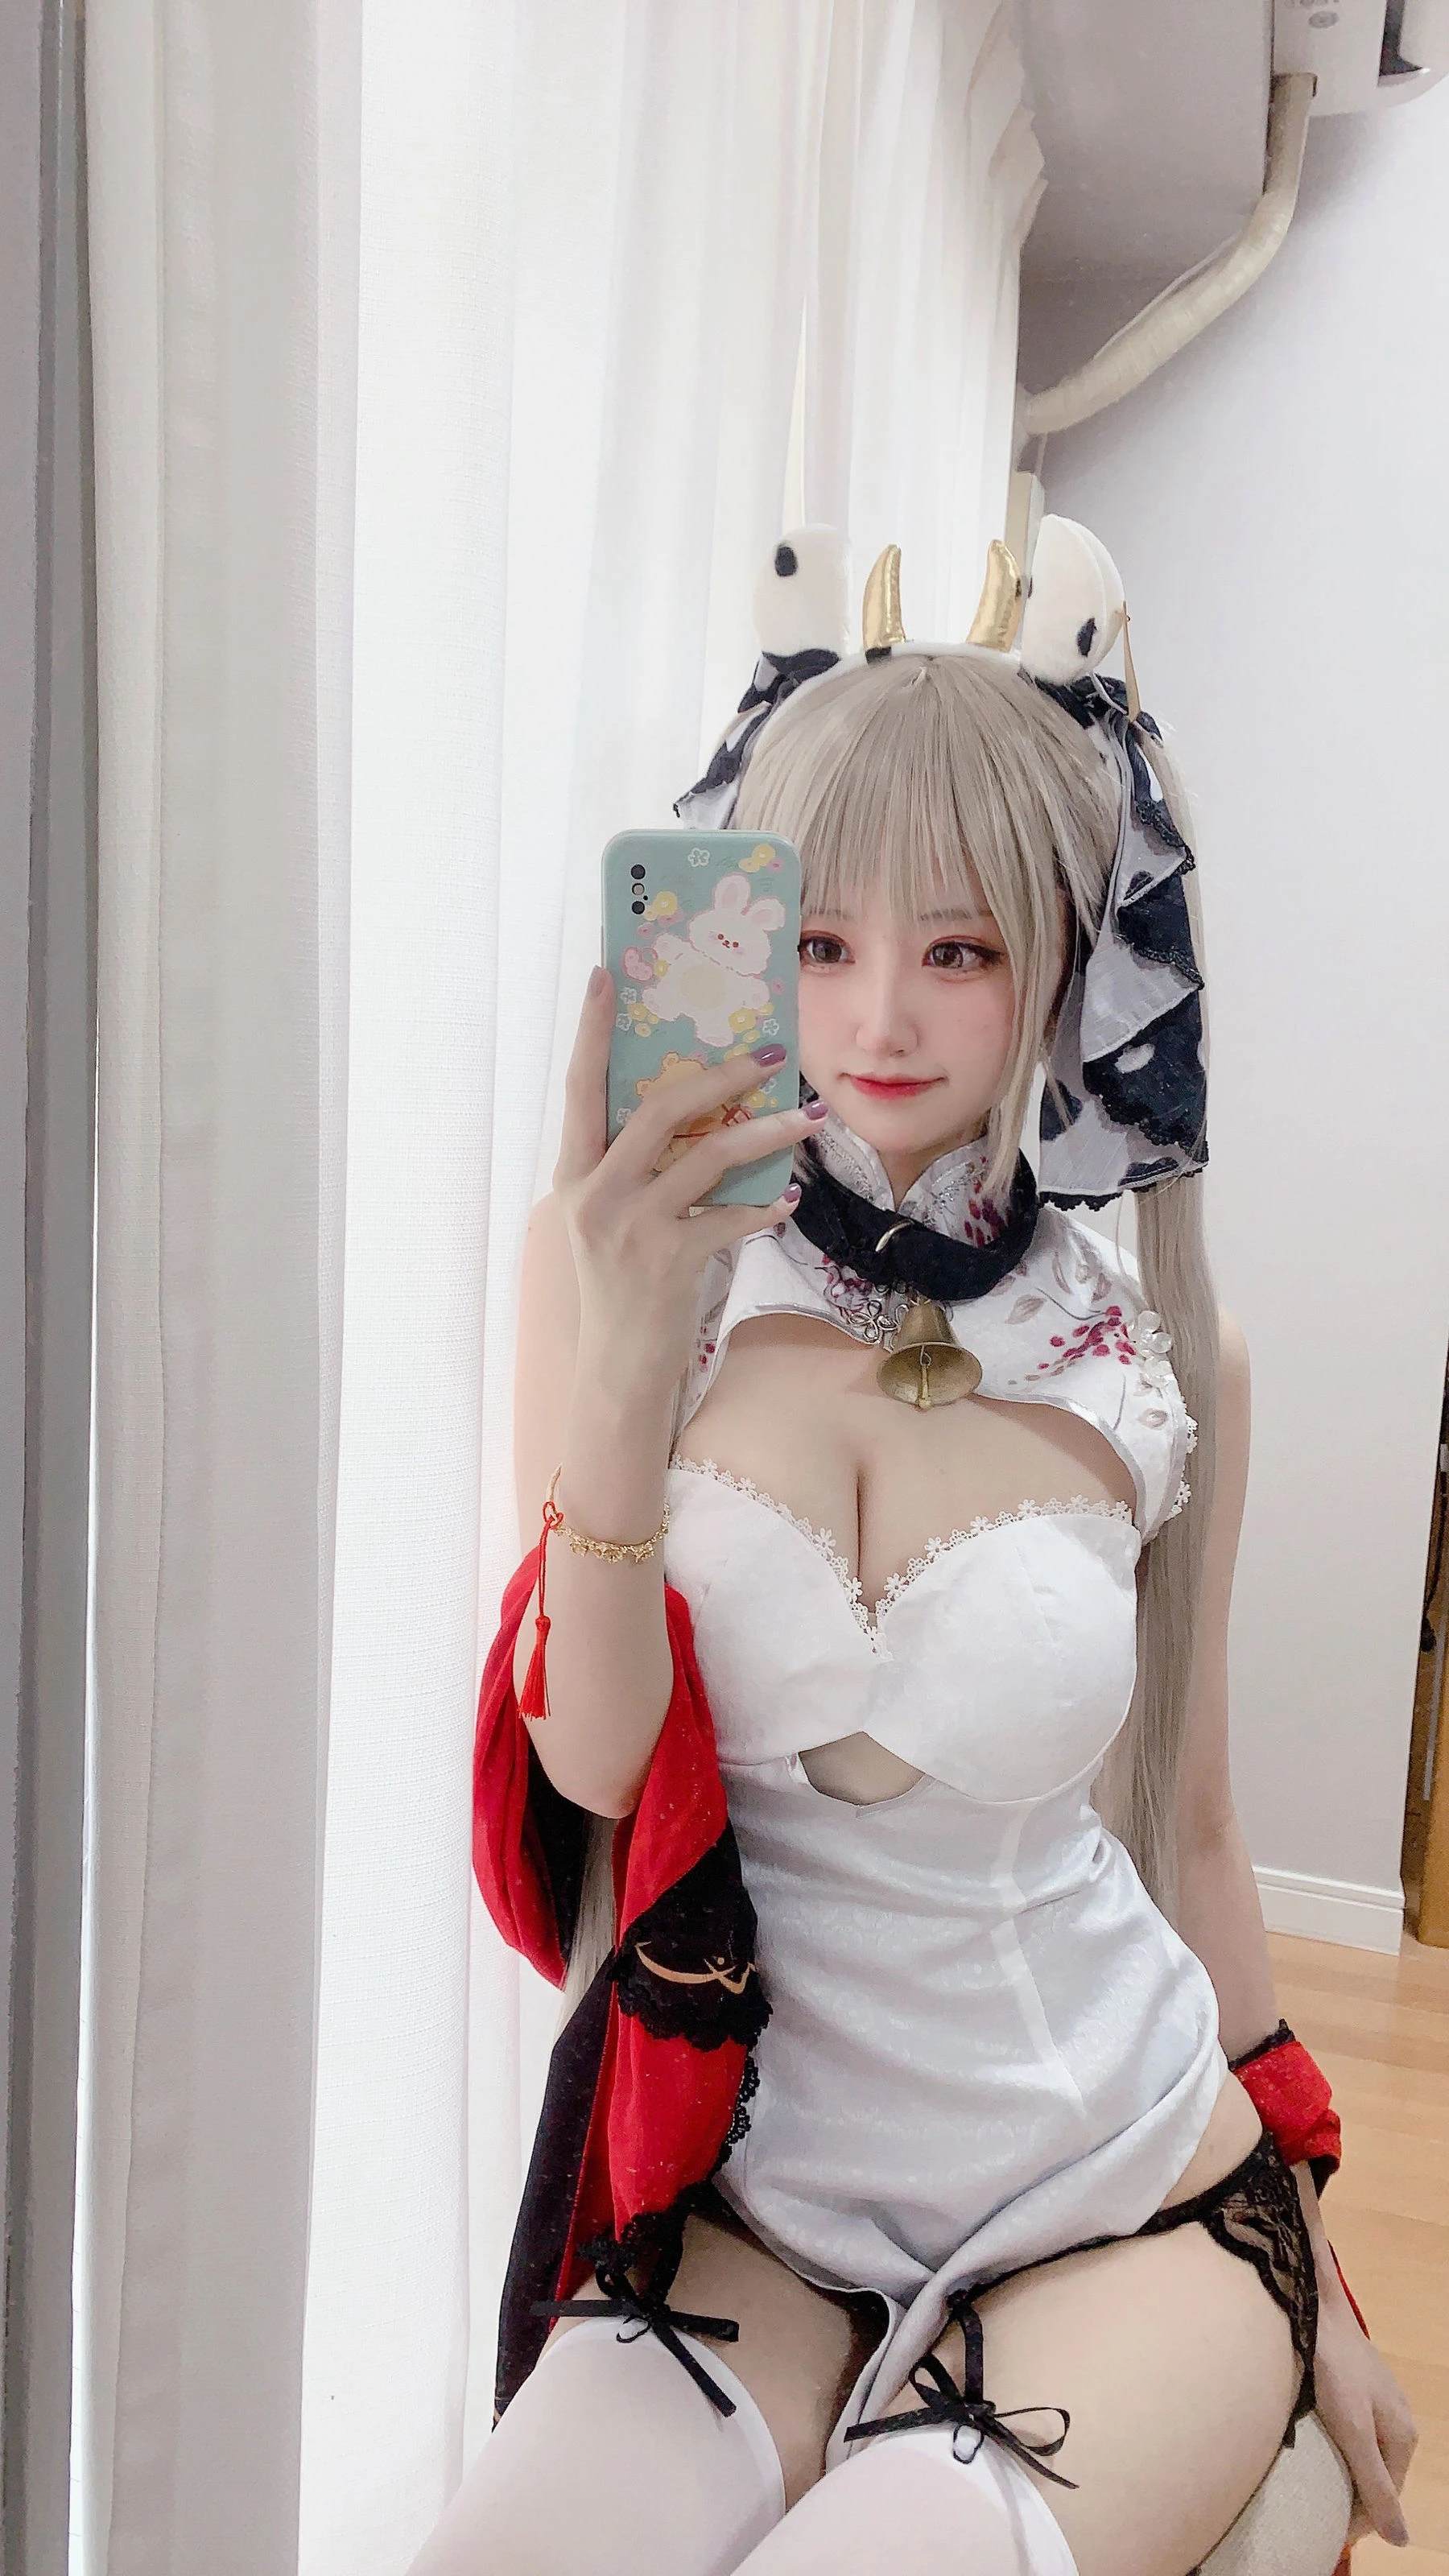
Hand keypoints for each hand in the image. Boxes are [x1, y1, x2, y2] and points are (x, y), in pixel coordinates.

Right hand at [554, 966, 819, 1399]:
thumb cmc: (623, 1286)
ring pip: (709, 1157)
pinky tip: (790, 1197)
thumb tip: (701, 1111)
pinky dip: (766, 1205)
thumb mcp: (610, 1219)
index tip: (606, 974)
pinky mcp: (670, 1262)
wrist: (618, 1368)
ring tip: (809, 1116)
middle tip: (771, 1054)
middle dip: (721, 1075)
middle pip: (659, 1110)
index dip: (591, 1031)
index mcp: (574, 1175)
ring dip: (767, 1132)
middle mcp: (595, 1194)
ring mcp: (632, 1228)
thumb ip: (637, 1168)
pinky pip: (731, 1217)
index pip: (579, 1087)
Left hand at [1311, 2268, 1416, 2546]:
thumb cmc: (1331, 2365)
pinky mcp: (1357, 2384)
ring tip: (1309, 2481)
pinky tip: (1312, 2442)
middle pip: (1377, 2475)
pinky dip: (1335, 2444)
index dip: (1358, 2517)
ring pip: (1363, 2452)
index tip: (1326, 2528)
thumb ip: (1375, 2483)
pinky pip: (1352, 2429)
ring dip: (1341, 2470)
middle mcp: (1398, 2418)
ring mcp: (1378, 2398)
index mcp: (1404, 2434)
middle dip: (1350, 2494)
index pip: (1388, 2497)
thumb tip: (1401, 2540)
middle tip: (1314, 2507)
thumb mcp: (1352, 2429)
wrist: (1313, 2303)